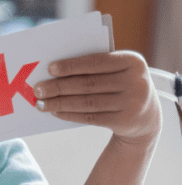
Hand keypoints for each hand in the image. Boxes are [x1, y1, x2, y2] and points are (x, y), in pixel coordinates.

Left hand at [33, 51, 161, 147]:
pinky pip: (91, 117)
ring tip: (41, 103)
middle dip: (59, 87)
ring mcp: (133, 104)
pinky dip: (70, 114)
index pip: (97, 62)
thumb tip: (53, 70)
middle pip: (89, 84)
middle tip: (37, 89)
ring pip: (87, 102)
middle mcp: (137, 82)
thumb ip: (94, 66)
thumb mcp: (117, 70)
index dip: (72, 65)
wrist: (148, 117)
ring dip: (60, 102)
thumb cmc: (121, 84)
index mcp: (133, 62)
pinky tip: (56, 111)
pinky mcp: (125, 122)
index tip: (50, 69)